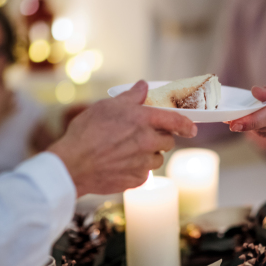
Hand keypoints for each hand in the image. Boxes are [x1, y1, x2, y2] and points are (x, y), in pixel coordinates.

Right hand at [48, 80, 197, 195]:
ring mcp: (144, 163)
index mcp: (144, 120)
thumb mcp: (107, 106)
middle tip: (141, 136)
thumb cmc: (87, 132)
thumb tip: (144, 86)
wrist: (73, 164)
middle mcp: (148, 142)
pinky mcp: (137, 180)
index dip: (186, 125)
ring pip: (156, 159)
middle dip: (159, 138)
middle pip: (167, 141)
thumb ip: (131, 97)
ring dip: (148, 155)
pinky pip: (144, 174)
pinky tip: (119, 164)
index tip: (191, 129)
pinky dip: (136, 170)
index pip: (176, 121)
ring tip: (126, 151)